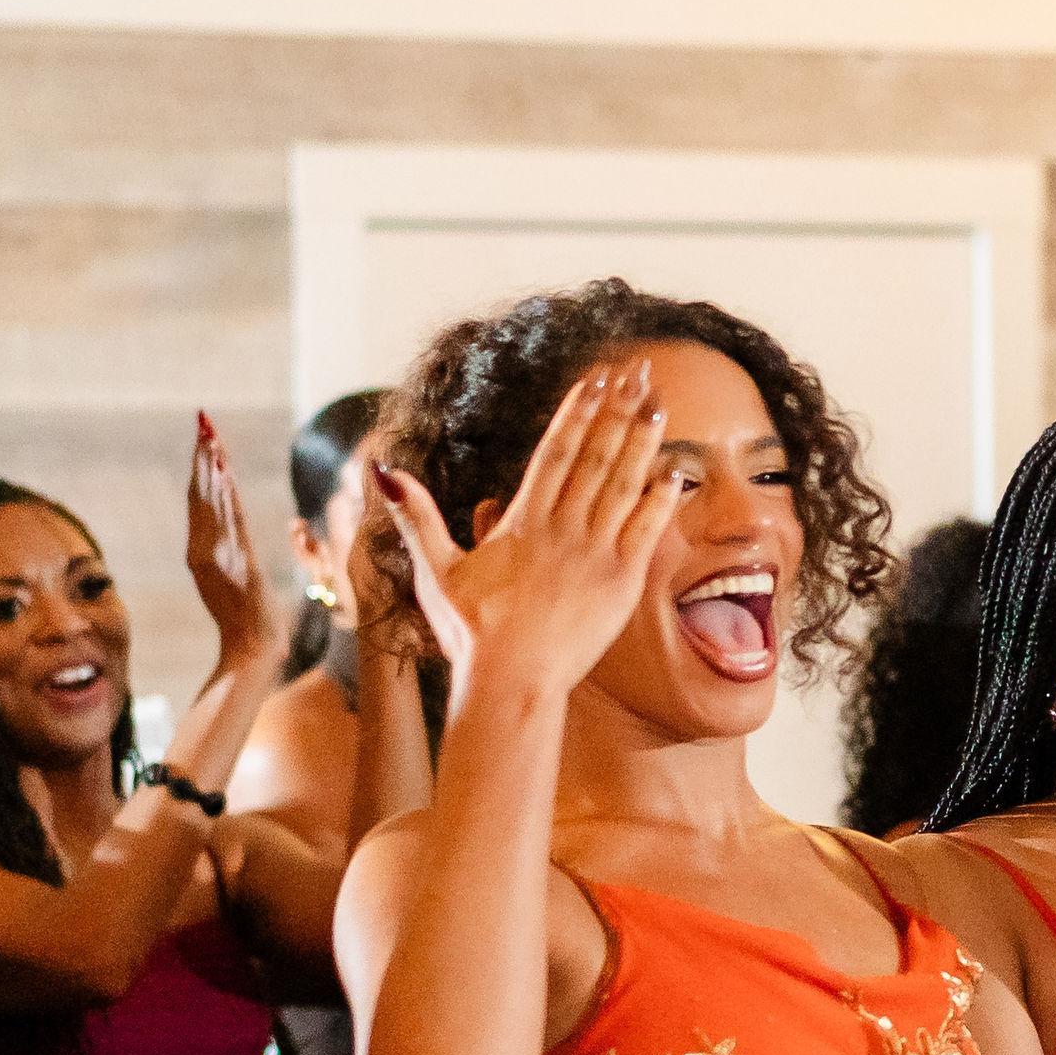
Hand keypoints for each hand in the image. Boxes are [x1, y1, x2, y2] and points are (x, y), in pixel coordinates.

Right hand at [184, 413, 286, 674]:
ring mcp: (216, 552)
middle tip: (204, 421)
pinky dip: (219, 489)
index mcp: (204, 552)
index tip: (208, 439)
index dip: (205, 470)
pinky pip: (224, 515)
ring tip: (209, 433)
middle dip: (204, 456)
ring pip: (211, 500)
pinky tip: (219, 466)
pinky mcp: (229, 559)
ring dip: (210, 465)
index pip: (206, 502)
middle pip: (204, 494)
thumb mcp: (238, 584)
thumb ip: (231, 558)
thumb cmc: (248, 625)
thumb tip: (230, 537)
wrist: (252, 647)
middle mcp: (206, 547)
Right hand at [373, 365, 684, 697]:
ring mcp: (594, 554)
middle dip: (617, 411)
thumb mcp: (435, 570)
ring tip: (658, 404)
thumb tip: (381, 469)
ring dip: (641, 442)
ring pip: (622, 485)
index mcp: (521, 522)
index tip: (596, 380)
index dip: (578, 412)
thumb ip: (416, 516)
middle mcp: (561, 529)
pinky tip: (674, 470)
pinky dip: (660, 499)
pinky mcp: (621, 583)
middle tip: (638, 372)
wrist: (509, 682)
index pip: (555, 451)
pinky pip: (646, 531)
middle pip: (594, 457)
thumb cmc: (470, 633)